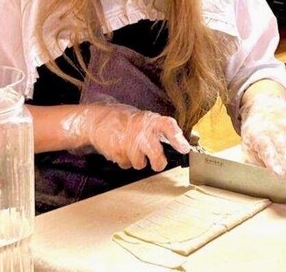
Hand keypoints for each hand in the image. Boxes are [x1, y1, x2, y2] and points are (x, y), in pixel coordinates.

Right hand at [60, 103, 190, 169]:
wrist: (101, 120)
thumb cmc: (129, 121)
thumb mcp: (147, 120)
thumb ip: (163, 131)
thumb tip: (184, 146)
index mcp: (152, 121)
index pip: (168, 127)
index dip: (178, 139)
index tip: (184, 149)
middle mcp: (142, 132)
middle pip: (156, 156)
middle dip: (158, 163)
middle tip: (158, 163)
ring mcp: (129, 144)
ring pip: (140, 164)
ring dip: (138, 160)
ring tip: (133, 148)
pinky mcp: (117, 153)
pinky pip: (127, 164)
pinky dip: (126, 160)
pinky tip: (122, 149)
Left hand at [240, 94, 285, 177]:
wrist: (264, 104)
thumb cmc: (256, 130)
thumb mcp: (248, 143)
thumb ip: (254, 159)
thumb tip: (260, 174)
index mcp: (261, 137)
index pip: (267, 150)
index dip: (272, 162)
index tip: (278, 173)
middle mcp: (276, 132)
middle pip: (283, 148)